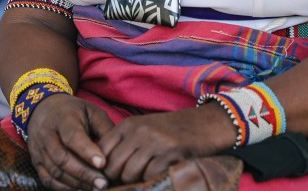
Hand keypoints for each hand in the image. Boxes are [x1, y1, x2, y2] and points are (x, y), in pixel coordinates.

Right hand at [27, 95, 112, 190]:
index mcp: (62, 118)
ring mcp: (39, 150)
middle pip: (62, 158)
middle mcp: (47, 135)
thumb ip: (105, 128)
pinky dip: (64, 188)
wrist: (44, 109)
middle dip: (84, 173)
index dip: (87, 151)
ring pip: (55, 172)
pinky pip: (48, 180)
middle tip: (103, 183)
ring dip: (76, 183)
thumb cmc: (73, 112)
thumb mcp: (91, 111)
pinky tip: (80, 189)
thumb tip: (118, 151)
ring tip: (95, 188)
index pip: (72, 137)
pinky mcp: (36, 162)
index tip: (103, 164)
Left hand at [98, 105, 236, 184]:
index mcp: (128, 125)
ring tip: (146, 177)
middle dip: (118, 180)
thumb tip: (105, 172)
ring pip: (129, 174)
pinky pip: (150, 176)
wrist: (206, 124)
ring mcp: (154, 141)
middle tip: (129, 182)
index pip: (101, 151)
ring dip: (136, 182)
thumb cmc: (172, 132)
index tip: (111, 178)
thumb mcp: (144, 131)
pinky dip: (152, 180)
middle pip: (113, 166)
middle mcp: (138, 131)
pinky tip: (160, 175)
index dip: (103, 169)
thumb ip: (124, 146)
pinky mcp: (170, 153)